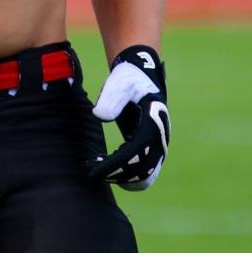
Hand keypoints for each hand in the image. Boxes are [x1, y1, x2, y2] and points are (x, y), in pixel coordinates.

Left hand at [88, 45, 169, 190]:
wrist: (140, 75)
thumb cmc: (129, 79)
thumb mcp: (120, 83)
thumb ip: (111, 98)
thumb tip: (100, 115)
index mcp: (154, 124)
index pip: (136, 154)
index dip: (116, 165)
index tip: (95, 170)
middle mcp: (160, 138)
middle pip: (142, 169)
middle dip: (116, 174)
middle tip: (91, 172)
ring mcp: (158, 145)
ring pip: (144, 174)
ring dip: (121, 177)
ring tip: (95, 168)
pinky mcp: (151, 148)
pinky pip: (143, 170)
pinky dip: (126, 175)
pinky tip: (104, 165)